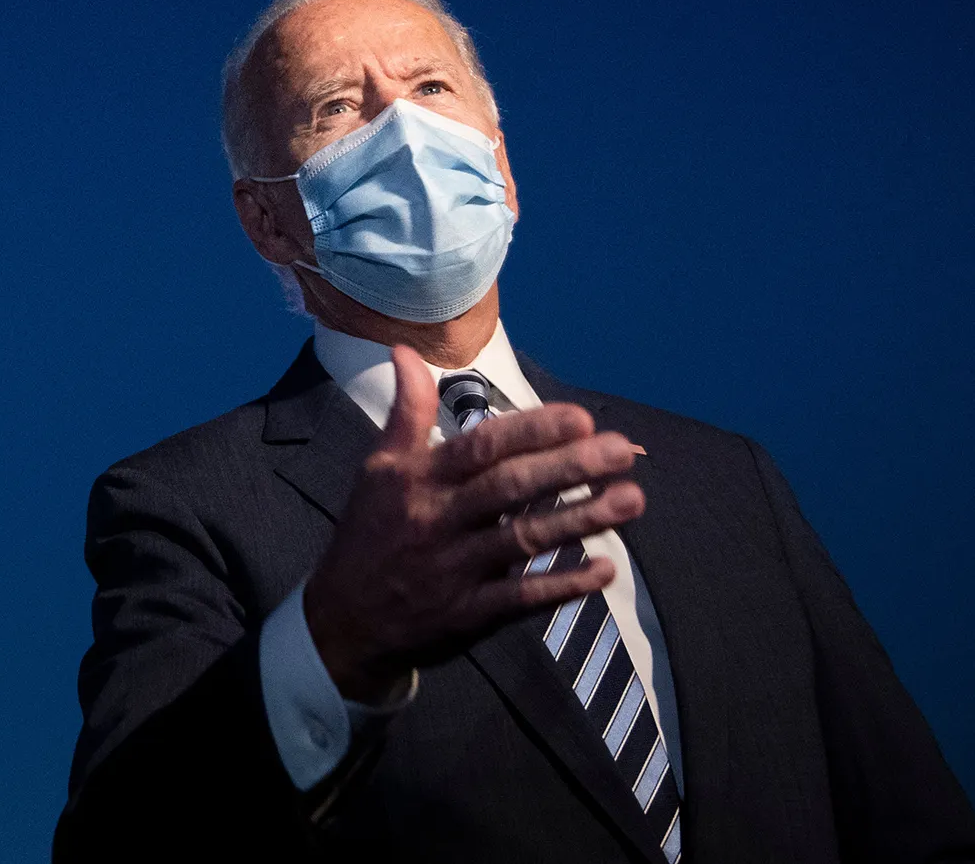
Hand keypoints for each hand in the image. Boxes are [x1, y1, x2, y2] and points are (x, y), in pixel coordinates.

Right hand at [303, 348, 644, 701]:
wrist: (343, 622)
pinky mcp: (467, 615)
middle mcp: (437, 519)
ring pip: (524, 539)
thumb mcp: (377, 469)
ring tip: (631, 500)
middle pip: (510, 487)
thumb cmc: (370, 534)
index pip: (481, 447)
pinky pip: (522, 597)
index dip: (532, 431)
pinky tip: (605, 569)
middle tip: (622, 450)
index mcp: (419, 480)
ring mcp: (454, 569)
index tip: (580, 417)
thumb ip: (405, 413)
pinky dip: (564, 584)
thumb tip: (405, 352)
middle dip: (570, 466)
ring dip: (581, 519)